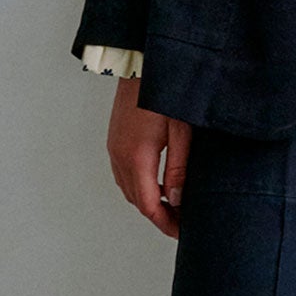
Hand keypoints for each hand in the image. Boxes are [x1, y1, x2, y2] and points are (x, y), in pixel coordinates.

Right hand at [106, 74, 191, 238]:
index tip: (181, 232)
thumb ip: (179, 169)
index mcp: (137, 157)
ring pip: (128, 188)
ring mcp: (114, 148)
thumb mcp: (181, 132)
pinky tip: (157, 183)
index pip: (148, 205)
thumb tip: (176, 200)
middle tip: (181, 222)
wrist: (140, 64)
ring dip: (147, 201)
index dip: (165, 223)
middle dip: (158, 216)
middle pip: (136, 200)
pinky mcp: (115, 140)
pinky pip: (123, 173)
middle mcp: (120, 156)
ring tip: (172, 206)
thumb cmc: (164, 93)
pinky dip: (139, 186)